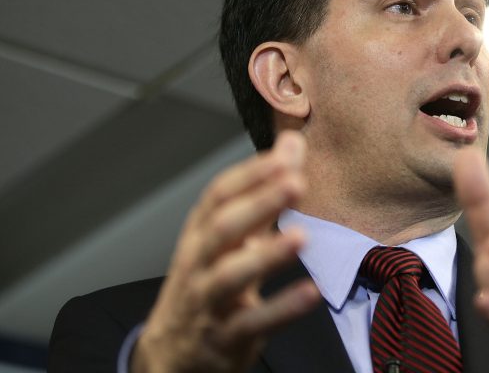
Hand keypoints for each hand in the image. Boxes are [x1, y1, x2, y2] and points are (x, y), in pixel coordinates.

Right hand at [132, 131, 320, 372]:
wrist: (172, 354)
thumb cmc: (208, 282)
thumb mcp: (231, 237)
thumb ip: (264, 191)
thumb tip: (292, 142)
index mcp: (201, 233)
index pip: (219, 195)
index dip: (252, 174)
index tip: (287, 155)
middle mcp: (197, 262)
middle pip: (222, 228)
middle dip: (258, 203)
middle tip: (296, 182)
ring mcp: (206, 301)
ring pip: (229, 276)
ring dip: (266, 255)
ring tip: (302, 236)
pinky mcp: (223, 339)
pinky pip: (252, 323)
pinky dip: (282, 308)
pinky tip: (311, 292)